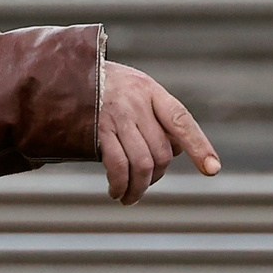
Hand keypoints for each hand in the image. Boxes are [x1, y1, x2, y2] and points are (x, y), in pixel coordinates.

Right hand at [98, 62, 220, 203]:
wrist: (60, 74)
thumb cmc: (101, 87)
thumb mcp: (133, 89)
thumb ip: (155, 115)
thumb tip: (177, 151)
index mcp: (151, 91)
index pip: (181, 120)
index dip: (199, 146)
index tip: (212, 169)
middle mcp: (136, 102)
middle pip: (161, 151)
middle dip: (157, 176)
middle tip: (143, 184)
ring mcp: (117, 115)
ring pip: (143, 163)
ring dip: (139, 188)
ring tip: (130, 197)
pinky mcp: (97, 130)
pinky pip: (119, 166)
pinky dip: (121, 184)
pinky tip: (116, 191)